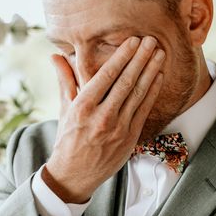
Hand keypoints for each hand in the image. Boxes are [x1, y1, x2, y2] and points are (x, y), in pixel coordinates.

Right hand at [43, 36, 164, 203]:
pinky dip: (152, 92)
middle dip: (140, 59)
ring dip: (151, 72)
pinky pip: (144, 110)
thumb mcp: (64, 108)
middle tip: (152, 40)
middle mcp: (101, 117)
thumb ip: (65, 80)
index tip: (133, 41)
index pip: (106, 76)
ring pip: (138, 94)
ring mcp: (118, 129)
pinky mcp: (130, 138)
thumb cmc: (67, 138)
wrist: (74, 175)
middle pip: (126, 82)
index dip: (121, 57)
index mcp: (82, 107)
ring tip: (160, 54)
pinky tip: (158, 77)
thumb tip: (55, 55)